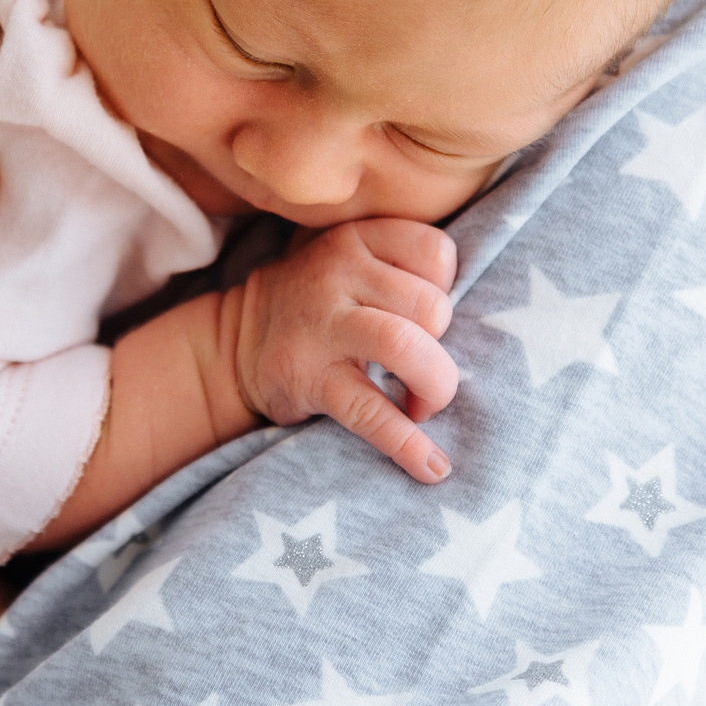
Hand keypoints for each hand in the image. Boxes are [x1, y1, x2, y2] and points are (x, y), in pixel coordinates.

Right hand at [229, 219, 460, 482]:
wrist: (232, 344)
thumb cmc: (313, 302)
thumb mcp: (346, 258)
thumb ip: (397, 264)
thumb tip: (473, 308)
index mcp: (355, 239)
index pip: (436, 251)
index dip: (446, 289)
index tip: (425, 315)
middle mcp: (337, 273)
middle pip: (430, 305)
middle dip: (441, 346)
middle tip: (419, 365)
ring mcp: (322, 327)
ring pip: (407, 347)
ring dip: (434, 387)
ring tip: (422, 406)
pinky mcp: (310, 380)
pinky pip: (371, 412)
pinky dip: (409, 445)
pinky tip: (432, 466)